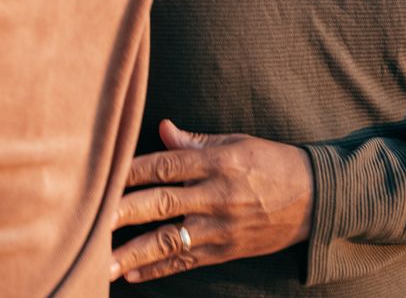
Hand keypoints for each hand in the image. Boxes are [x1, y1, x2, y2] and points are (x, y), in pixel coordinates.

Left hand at [110, 119, 313, 283]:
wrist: (315, 198)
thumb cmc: (272, 162)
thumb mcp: (238, 141)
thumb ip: (197, 141)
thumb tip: (163, 129)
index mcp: (218, 161)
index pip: (166, 164)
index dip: (132, 170)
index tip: (102, 174)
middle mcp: (216, 195)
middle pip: (161, 204)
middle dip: (123, 213)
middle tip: (90, 221)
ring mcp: (221, 227)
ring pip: (170, 240)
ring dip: (133, 252)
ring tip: (101, 262)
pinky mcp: (226, 250)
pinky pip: (186, 262)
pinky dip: (158, 270)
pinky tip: (132, 275)